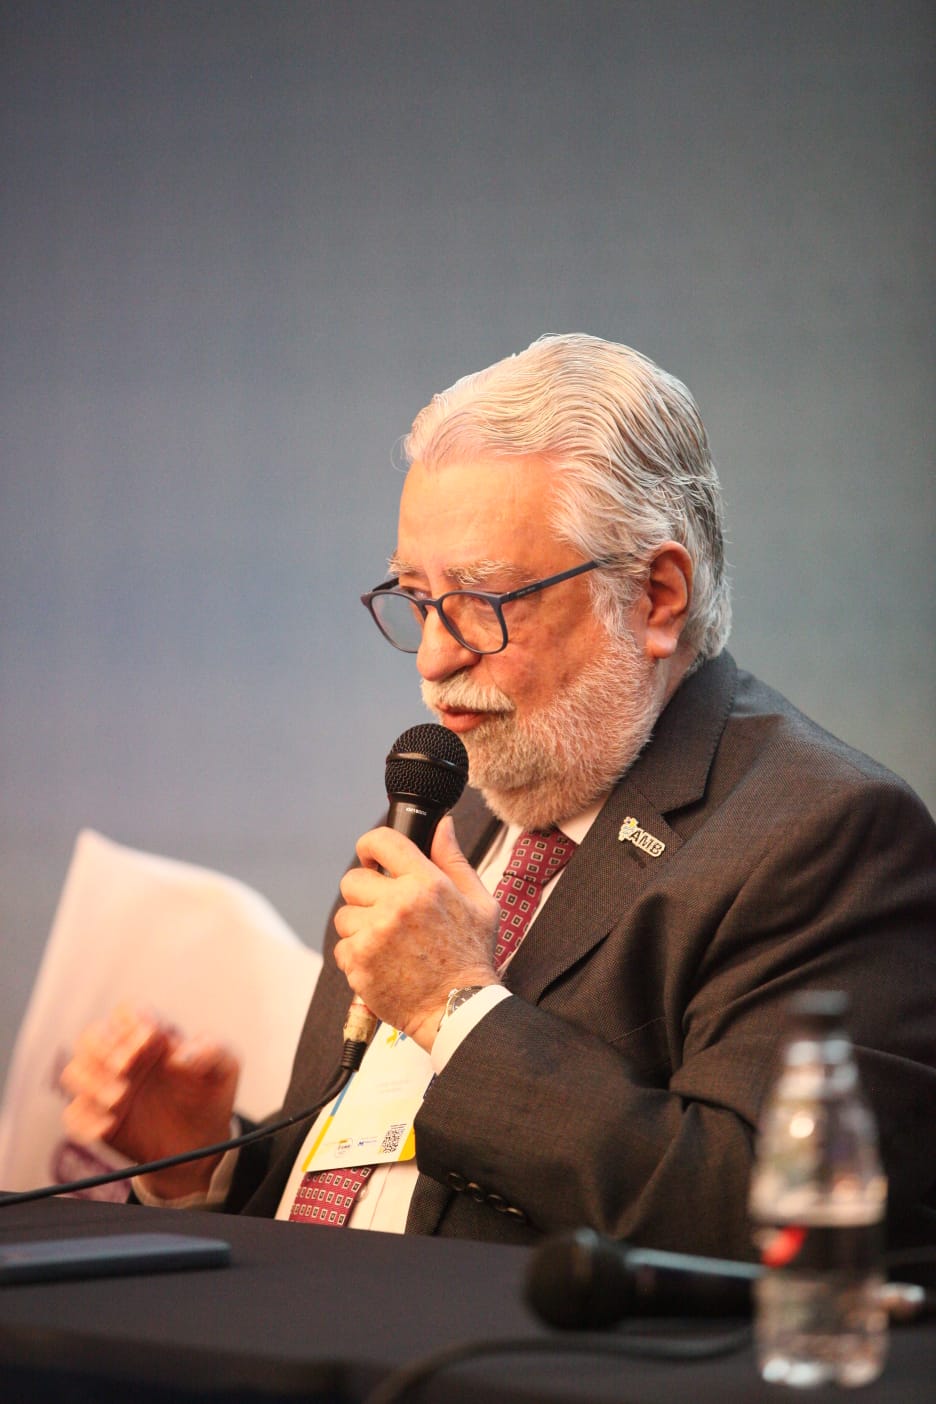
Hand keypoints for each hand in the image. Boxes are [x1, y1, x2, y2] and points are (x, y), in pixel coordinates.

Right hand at [60, 1004, 239, 1198]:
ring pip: (74, 1072)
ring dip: (91, 1083)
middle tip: (126, 1069)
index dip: (132, 1022)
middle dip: (103, 1050)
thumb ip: (212, 1051)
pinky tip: (109, 1126)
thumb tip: (181, 1056)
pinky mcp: (98, 1118)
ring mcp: (108, 1087)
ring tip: (120, 1098)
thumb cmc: (209, 1096)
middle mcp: (124, 1057)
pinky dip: (86, 1120)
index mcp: (152, 1036)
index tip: (149, 1041)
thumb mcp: (225, 1067)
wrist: (201, 1144)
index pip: (127, 1013)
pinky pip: (74, 1115)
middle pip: (91, 1036)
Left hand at [333, 816, 500, 1049]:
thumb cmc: (471, 955)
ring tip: (388, 945)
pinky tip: (383, 964)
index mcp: (426, 883)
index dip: (370, 846)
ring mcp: (375, 933)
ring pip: (345, 916)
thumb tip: (442, 824)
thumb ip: (454, 860)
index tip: (371, 858)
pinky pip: (342, 947)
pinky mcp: (359, 961)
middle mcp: (397, 904)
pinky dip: (357, 956)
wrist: (458, 1008)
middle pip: (353, 880)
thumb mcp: (479, 902)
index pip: (382, 841)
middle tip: (385, 913)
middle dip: (365, 894)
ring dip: (361, 928)